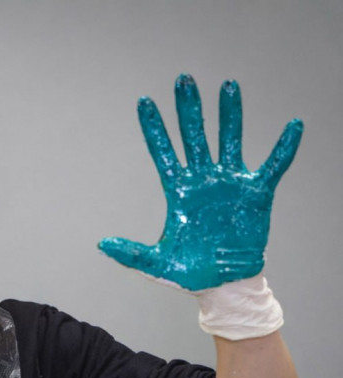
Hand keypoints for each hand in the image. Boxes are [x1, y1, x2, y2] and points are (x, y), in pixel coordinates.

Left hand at [98, 74, 302, 290]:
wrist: (225, 284)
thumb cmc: (192, 273)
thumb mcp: (158, 263)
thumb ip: (131, 253)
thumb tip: (101, 244)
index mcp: (179, 192)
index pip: (164, 152)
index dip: (154, 128)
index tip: (144, 102)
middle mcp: (204, 180)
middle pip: (194, 136)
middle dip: (189, 108)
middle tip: (183, 79)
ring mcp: (230, 183)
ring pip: (230, 139)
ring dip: (230, 114)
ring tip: (228, 85)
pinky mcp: (257, 193)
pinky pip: (273, 165)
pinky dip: (283, 147)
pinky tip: (292, 126)